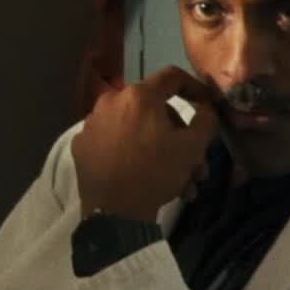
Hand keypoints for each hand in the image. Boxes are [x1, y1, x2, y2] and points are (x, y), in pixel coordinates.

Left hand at [71, 67, 219, 221]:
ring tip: (180, 184)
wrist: (113, 212)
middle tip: (196, 165)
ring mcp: (92, 124)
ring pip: (137, 131)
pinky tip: (146, 178)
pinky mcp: (81, 146)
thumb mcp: (192, 147)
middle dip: (180, 138)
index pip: (172, 77)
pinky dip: (133, 155)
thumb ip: (206, 120)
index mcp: (138, 95)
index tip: (207, 104)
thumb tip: (207, 108)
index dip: (195, 87)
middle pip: (155, 111)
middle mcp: (110, 101)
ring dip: (161, 153)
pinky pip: (115, 144)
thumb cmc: (155, 172)